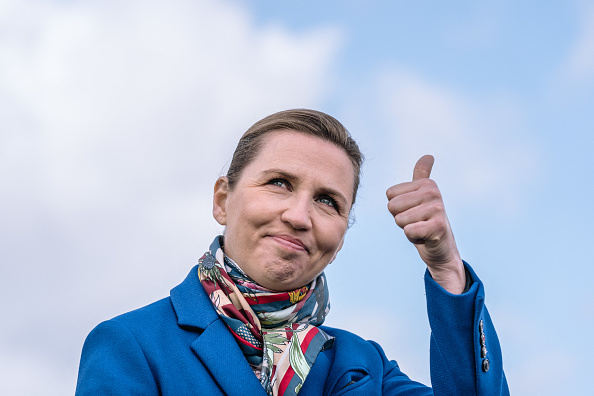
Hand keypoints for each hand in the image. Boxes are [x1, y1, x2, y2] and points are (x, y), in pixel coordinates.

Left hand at [386, 155, 465, 293]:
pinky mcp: (438, 227)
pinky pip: (408, 231)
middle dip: (401, 219)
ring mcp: (438, 209)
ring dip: (408, 229)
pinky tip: (425, 237)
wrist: (442, 249)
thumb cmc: (426, 221)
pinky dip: (413, 238)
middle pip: (392, 206)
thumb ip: (422, 175)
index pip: (390, 195)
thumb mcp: (422, 196)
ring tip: (422, 229)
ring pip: (399, 219)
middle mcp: (433, 192)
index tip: (414, 212)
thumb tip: (429, 155)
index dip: (398, 208)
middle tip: (417, 222)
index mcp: (426, 183)